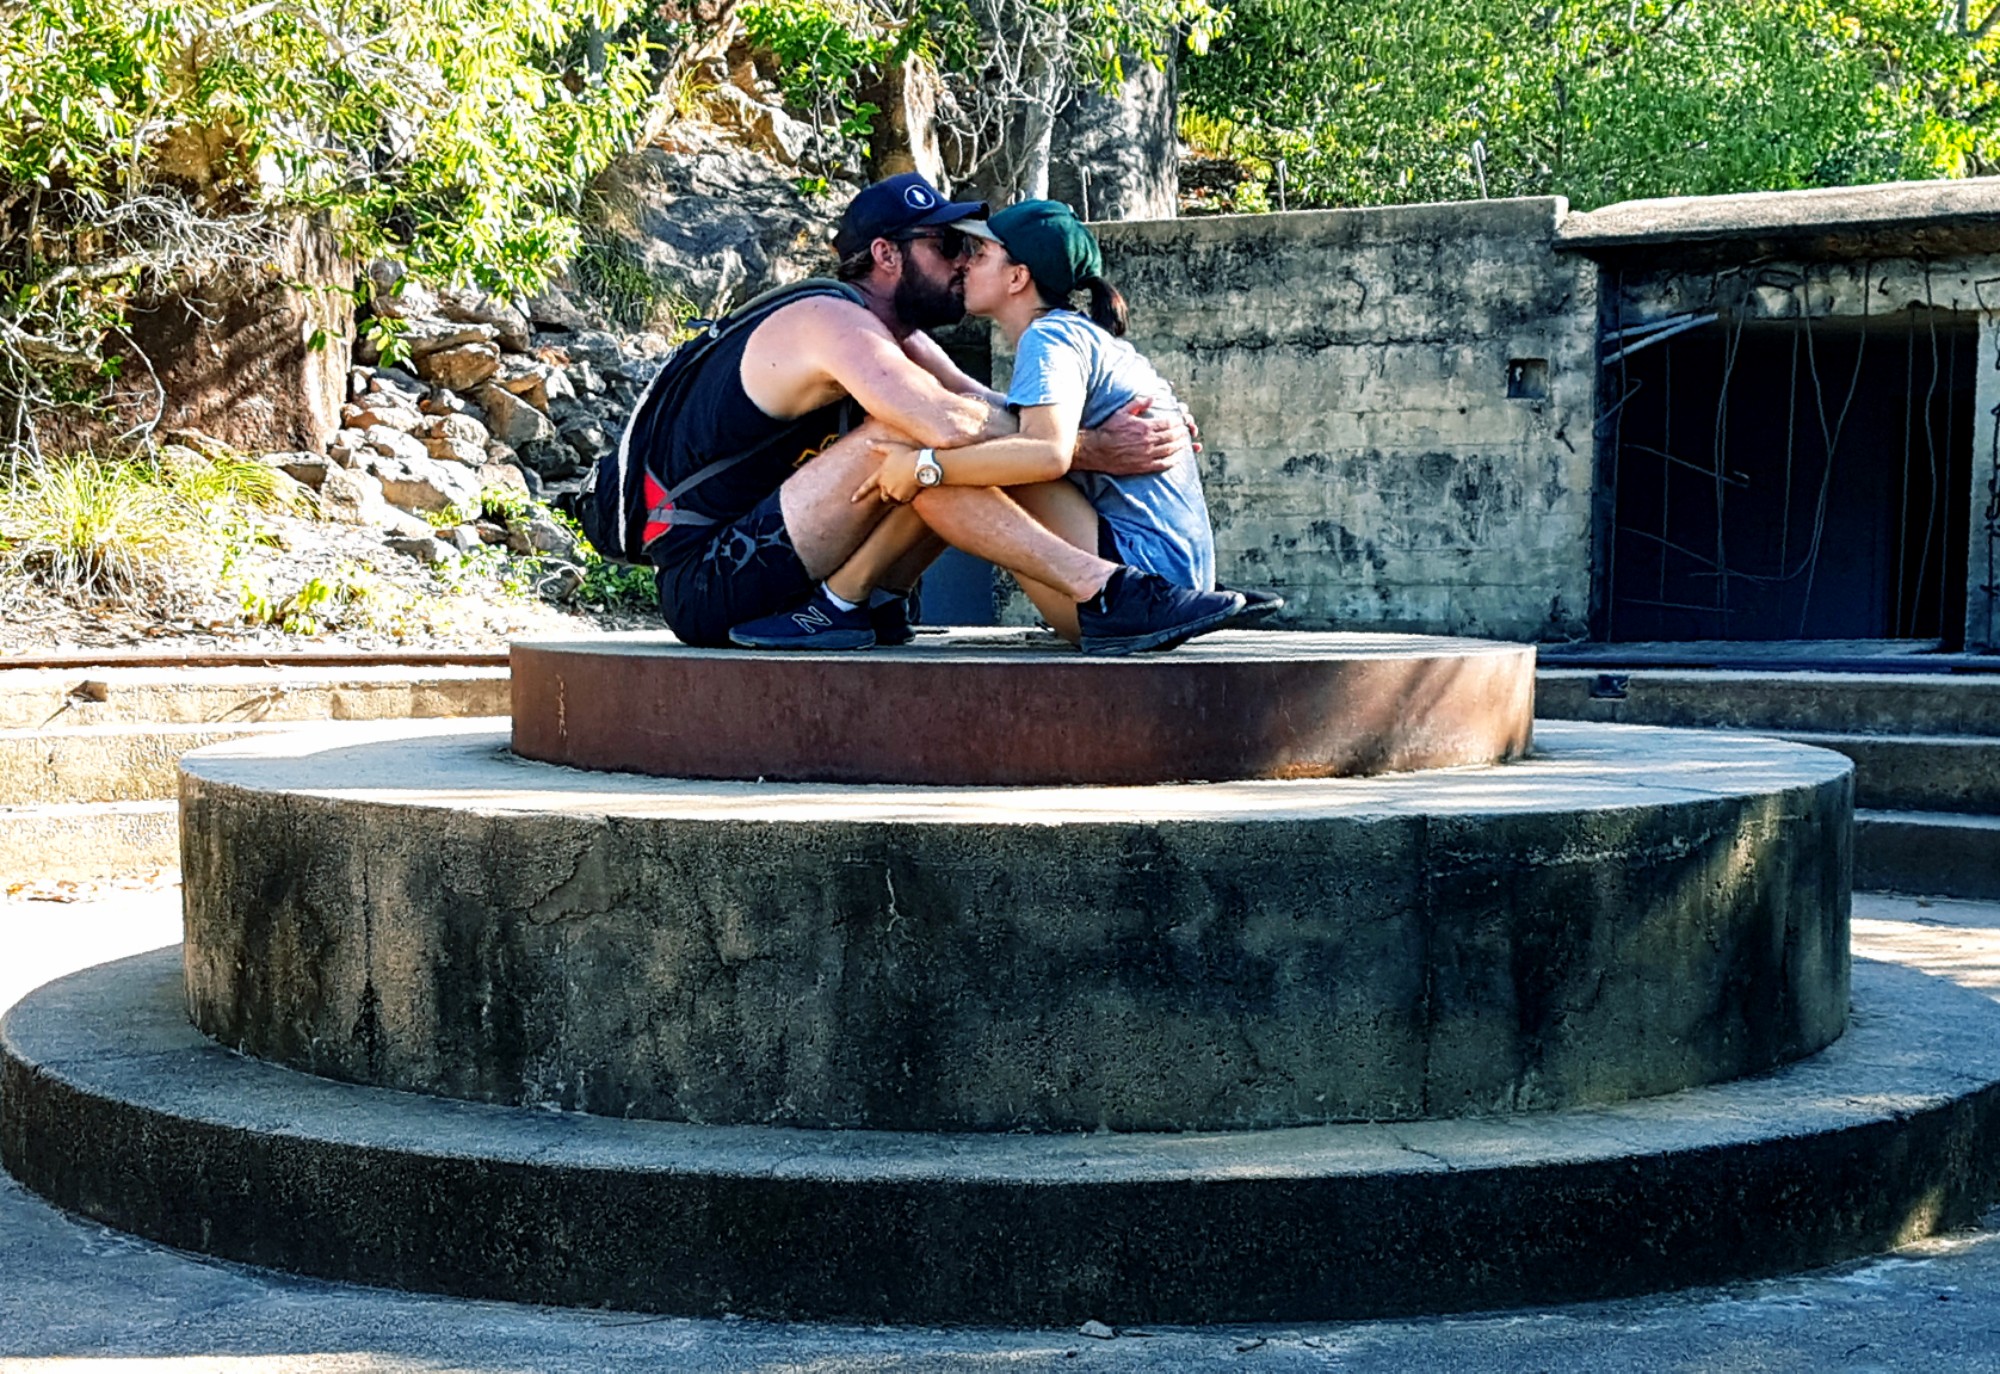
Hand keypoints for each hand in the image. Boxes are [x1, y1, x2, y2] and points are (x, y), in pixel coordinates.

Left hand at [851, 438, 922, 504]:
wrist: (921, 465)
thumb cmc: (907, 455)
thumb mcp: (892, 447)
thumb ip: (879, 446)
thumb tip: (868, 442)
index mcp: (880, 475)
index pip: (866, 486)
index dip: (859, 494)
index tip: (852, 500)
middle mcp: (885, 486)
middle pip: (883, 494)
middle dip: (887, 492)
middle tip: (897, 485)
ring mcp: (894, 493)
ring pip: (892, 499)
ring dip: (895, 496)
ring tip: (904, 487)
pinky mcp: (903, 498)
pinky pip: (902, 501)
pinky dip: (905, 497)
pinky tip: (911, 489)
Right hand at [1073, 399, 1193, 476]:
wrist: (1097, 450)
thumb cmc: (1109, 430)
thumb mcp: (1122, 412)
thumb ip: (1139, 404)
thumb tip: (1152, 398)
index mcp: (1144, 427)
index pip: (1169, 424)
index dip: (1178, 422)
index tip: (1182, 421)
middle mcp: (1148, 441)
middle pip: (1172, 437)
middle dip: (1182, 433)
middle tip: (1187, 431)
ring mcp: (1147, 455)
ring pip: (1170, 450)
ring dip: (1181, 446)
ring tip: (1185, 442)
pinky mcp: (1144, 466)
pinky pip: (1163, 464)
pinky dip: (1173, 460)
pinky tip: (1178, 457)